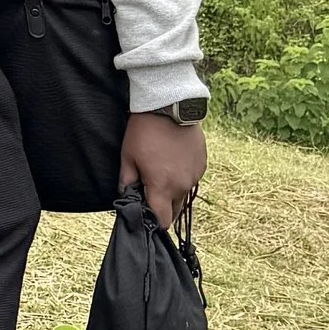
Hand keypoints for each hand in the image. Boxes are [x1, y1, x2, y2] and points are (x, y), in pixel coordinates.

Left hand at [119, 110, 205, 227]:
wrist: (170, 107)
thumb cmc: (144, 132)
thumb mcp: (128, 156)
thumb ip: (126, 182)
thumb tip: (126, 197)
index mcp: (162, 187)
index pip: (162, 220)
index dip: (154, 222)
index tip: (146, 215)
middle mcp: (182, 186)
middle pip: (175, 211)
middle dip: (163, 207)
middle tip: (150, 192)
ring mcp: (194, 175)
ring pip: (184, 195)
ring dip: (173, 191)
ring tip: (161, 171)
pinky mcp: (202, 165)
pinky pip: (192, 180)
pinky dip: (183, 177)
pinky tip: (173, 162)